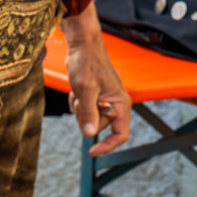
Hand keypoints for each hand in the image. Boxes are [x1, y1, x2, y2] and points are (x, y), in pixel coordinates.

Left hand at [64, 9, 130, 156]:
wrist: (82, 45)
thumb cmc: (87, 62)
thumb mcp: (85, 88)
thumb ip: (88, 112)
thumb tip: (90, 135)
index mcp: (120, 103)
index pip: (120, 134)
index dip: (108, 145)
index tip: (92, 152)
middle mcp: (115, 104)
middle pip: (100, 126)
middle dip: (86, 117)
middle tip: (80, 97)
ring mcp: (104, 100)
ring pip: (89, 118)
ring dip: (79, 108)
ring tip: (79, 89)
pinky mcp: (94, 96)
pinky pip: (82, 110)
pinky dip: (76, 102)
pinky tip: (76, 88)